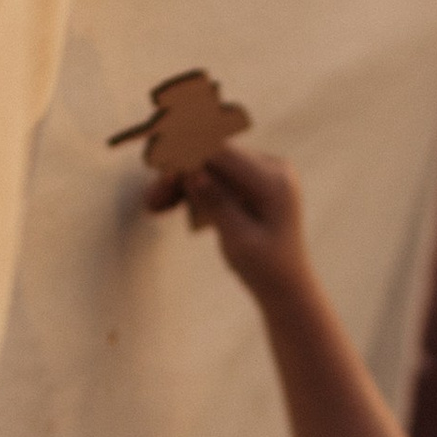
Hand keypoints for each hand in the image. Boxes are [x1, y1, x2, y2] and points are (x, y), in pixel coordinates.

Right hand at [146, 142, 311, 304]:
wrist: (285, 284)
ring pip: (211, 167)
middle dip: (179, 174)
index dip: (186, 152)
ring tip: (153, 205)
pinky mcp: (253, 180)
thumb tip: (193, 170)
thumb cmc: (265, 268)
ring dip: (181, 183)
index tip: (156, 159)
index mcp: (274, 181)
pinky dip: (193, 189)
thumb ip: (218, 203)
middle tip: (150, 200)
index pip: (223, 153)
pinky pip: (217, 176)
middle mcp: (272, 168)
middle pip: (214, 158)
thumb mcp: (239, 240)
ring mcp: (263, 171)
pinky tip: (167, 204)